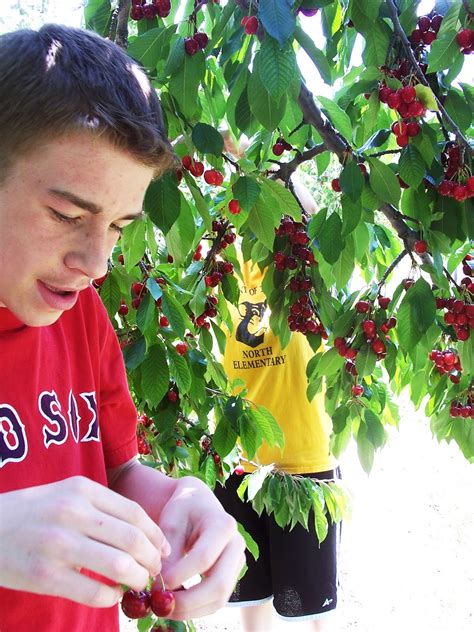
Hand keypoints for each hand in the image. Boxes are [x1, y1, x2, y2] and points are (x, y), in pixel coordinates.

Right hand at [0, 476, 169, 606]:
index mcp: (82, 489)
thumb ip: (100, 508)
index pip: (134, 513)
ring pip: (118, 566)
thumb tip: (141, 534)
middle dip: (152, 559)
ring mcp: (58, 544)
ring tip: (138, 584)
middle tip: (155, 571)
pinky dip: (111, 597)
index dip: (156, 534)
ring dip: (137, 579)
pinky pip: (92, 591)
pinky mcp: (44, 575)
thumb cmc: (31, 512)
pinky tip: (112, 596)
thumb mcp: (65, 494)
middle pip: (132, 539)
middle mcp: (73, 512)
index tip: (164, 548)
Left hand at [155, 476, 245, 619]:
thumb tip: (163, 585)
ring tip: (164, 609)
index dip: (181, 575)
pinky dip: (196, 609)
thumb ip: (169, 551)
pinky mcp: (232, 576)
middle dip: (188, 601)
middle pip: (219, 584)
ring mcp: (237, 562)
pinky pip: (217, 601)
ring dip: (191, 610)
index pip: (204, 557)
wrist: (199, 504)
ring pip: (220, 598)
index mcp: (223, 524)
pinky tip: (175, 606)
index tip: (158, 584)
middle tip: (161, 606)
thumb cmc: (184, 510)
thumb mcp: (172, 522)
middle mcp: (236, 544)